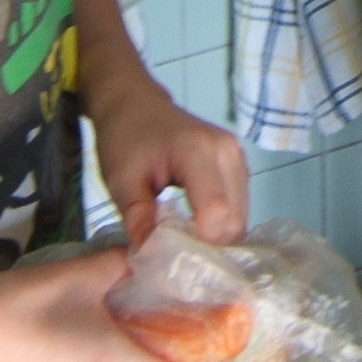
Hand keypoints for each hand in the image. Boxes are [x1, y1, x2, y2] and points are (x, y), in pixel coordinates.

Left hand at [91, 79, 249, 248]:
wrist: (136, 104)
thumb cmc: (125, 138)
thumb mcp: (121, 180)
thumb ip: (138, 217)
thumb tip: (152, 257)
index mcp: (197, 151)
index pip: (217, 214)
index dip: (198, 244)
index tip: (170, 256)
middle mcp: (228, 152)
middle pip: (234, 221)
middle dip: (207, 245)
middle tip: (174, 252)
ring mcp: (238, 157)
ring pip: (240, 218)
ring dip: (215, 236)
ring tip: (182, 239)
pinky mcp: (239, 165)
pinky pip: (239, 208)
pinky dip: (220, 224)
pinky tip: (195, 225)